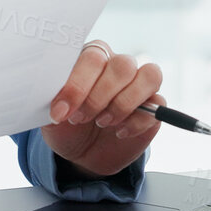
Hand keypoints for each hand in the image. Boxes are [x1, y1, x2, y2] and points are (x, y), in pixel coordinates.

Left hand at [41, 40, 161, 178]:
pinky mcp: (154, 107)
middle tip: (81, 118)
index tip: (62, 111)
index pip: (93, 57)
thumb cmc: (66, 125)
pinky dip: (138, 121)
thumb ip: (54, 100)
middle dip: (100, 96)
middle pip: (123, 65)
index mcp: (90, 59)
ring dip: (124, 103)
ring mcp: (138, 85)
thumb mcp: (52, 115)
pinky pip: (158, 104)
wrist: (82, 153)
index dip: (78, 85)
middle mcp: (117, 66)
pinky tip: (119, 132)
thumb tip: (58, 97)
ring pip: (149, 75)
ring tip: (103, 122)